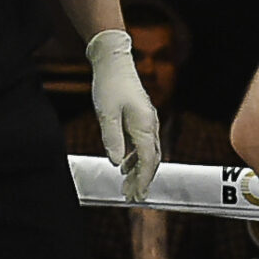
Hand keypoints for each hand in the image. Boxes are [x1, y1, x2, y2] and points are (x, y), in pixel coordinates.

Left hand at [86, 29, 160, 202]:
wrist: (114, 62)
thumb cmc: (110, 86)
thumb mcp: (106, 114)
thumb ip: (112, 139)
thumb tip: (116, 162)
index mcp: (144, 125)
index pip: (149, 160)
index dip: (144, 179)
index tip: (138, 194)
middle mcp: (150, 125)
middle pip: (152, 159)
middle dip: (143, 179)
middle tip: (132, 197)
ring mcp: (147, 122)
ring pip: (148, 153)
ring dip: (139, 171)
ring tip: (127, 186)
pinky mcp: (141, 119)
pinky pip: (142, 144)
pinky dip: (135, 158)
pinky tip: (124, 166)